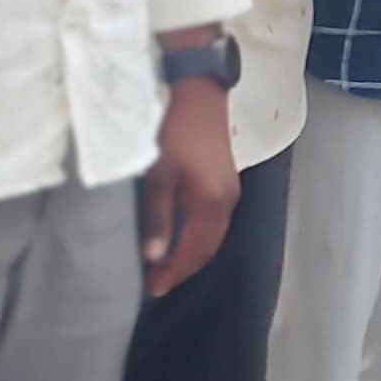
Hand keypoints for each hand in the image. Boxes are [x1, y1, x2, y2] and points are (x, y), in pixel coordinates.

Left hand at [138, 80, 239, 297]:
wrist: (197, 90)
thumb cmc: (173, 131)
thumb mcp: (158, 174)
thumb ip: (158, 216)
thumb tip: (154, 257)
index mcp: (211, 203)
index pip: (194, 251)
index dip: (174, 272)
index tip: (151, 290)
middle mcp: (227, 202)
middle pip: (208, 248)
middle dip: (183, 268)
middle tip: (156, 283)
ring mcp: (230, 190)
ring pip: (212, 235)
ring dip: (190, 253)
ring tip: (165, 265)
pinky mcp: (225, 180)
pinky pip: (213, 221)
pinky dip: (197, 236)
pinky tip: (180, 236)